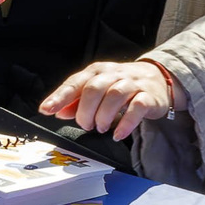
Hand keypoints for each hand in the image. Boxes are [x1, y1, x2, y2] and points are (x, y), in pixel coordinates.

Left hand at [41, 59, 175, 139]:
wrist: (157, 78)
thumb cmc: (121, 85)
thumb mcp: (97, 90)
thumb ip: (76, 101)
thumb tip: (57, 112)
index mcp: (97, 72)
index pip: (75, 82)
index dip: (60, 97)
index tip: (46, 109)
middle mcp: (114, 74)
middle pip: (94, 89)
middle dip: (86, 111)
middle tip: (86, 125)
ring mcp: (133, 84)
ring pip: (114, 96)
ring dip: (103, 116)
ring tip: (101, 128)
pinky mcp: (149, 97)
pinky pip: (137, 107)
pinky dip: (126, 123)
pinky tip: (118, 133)